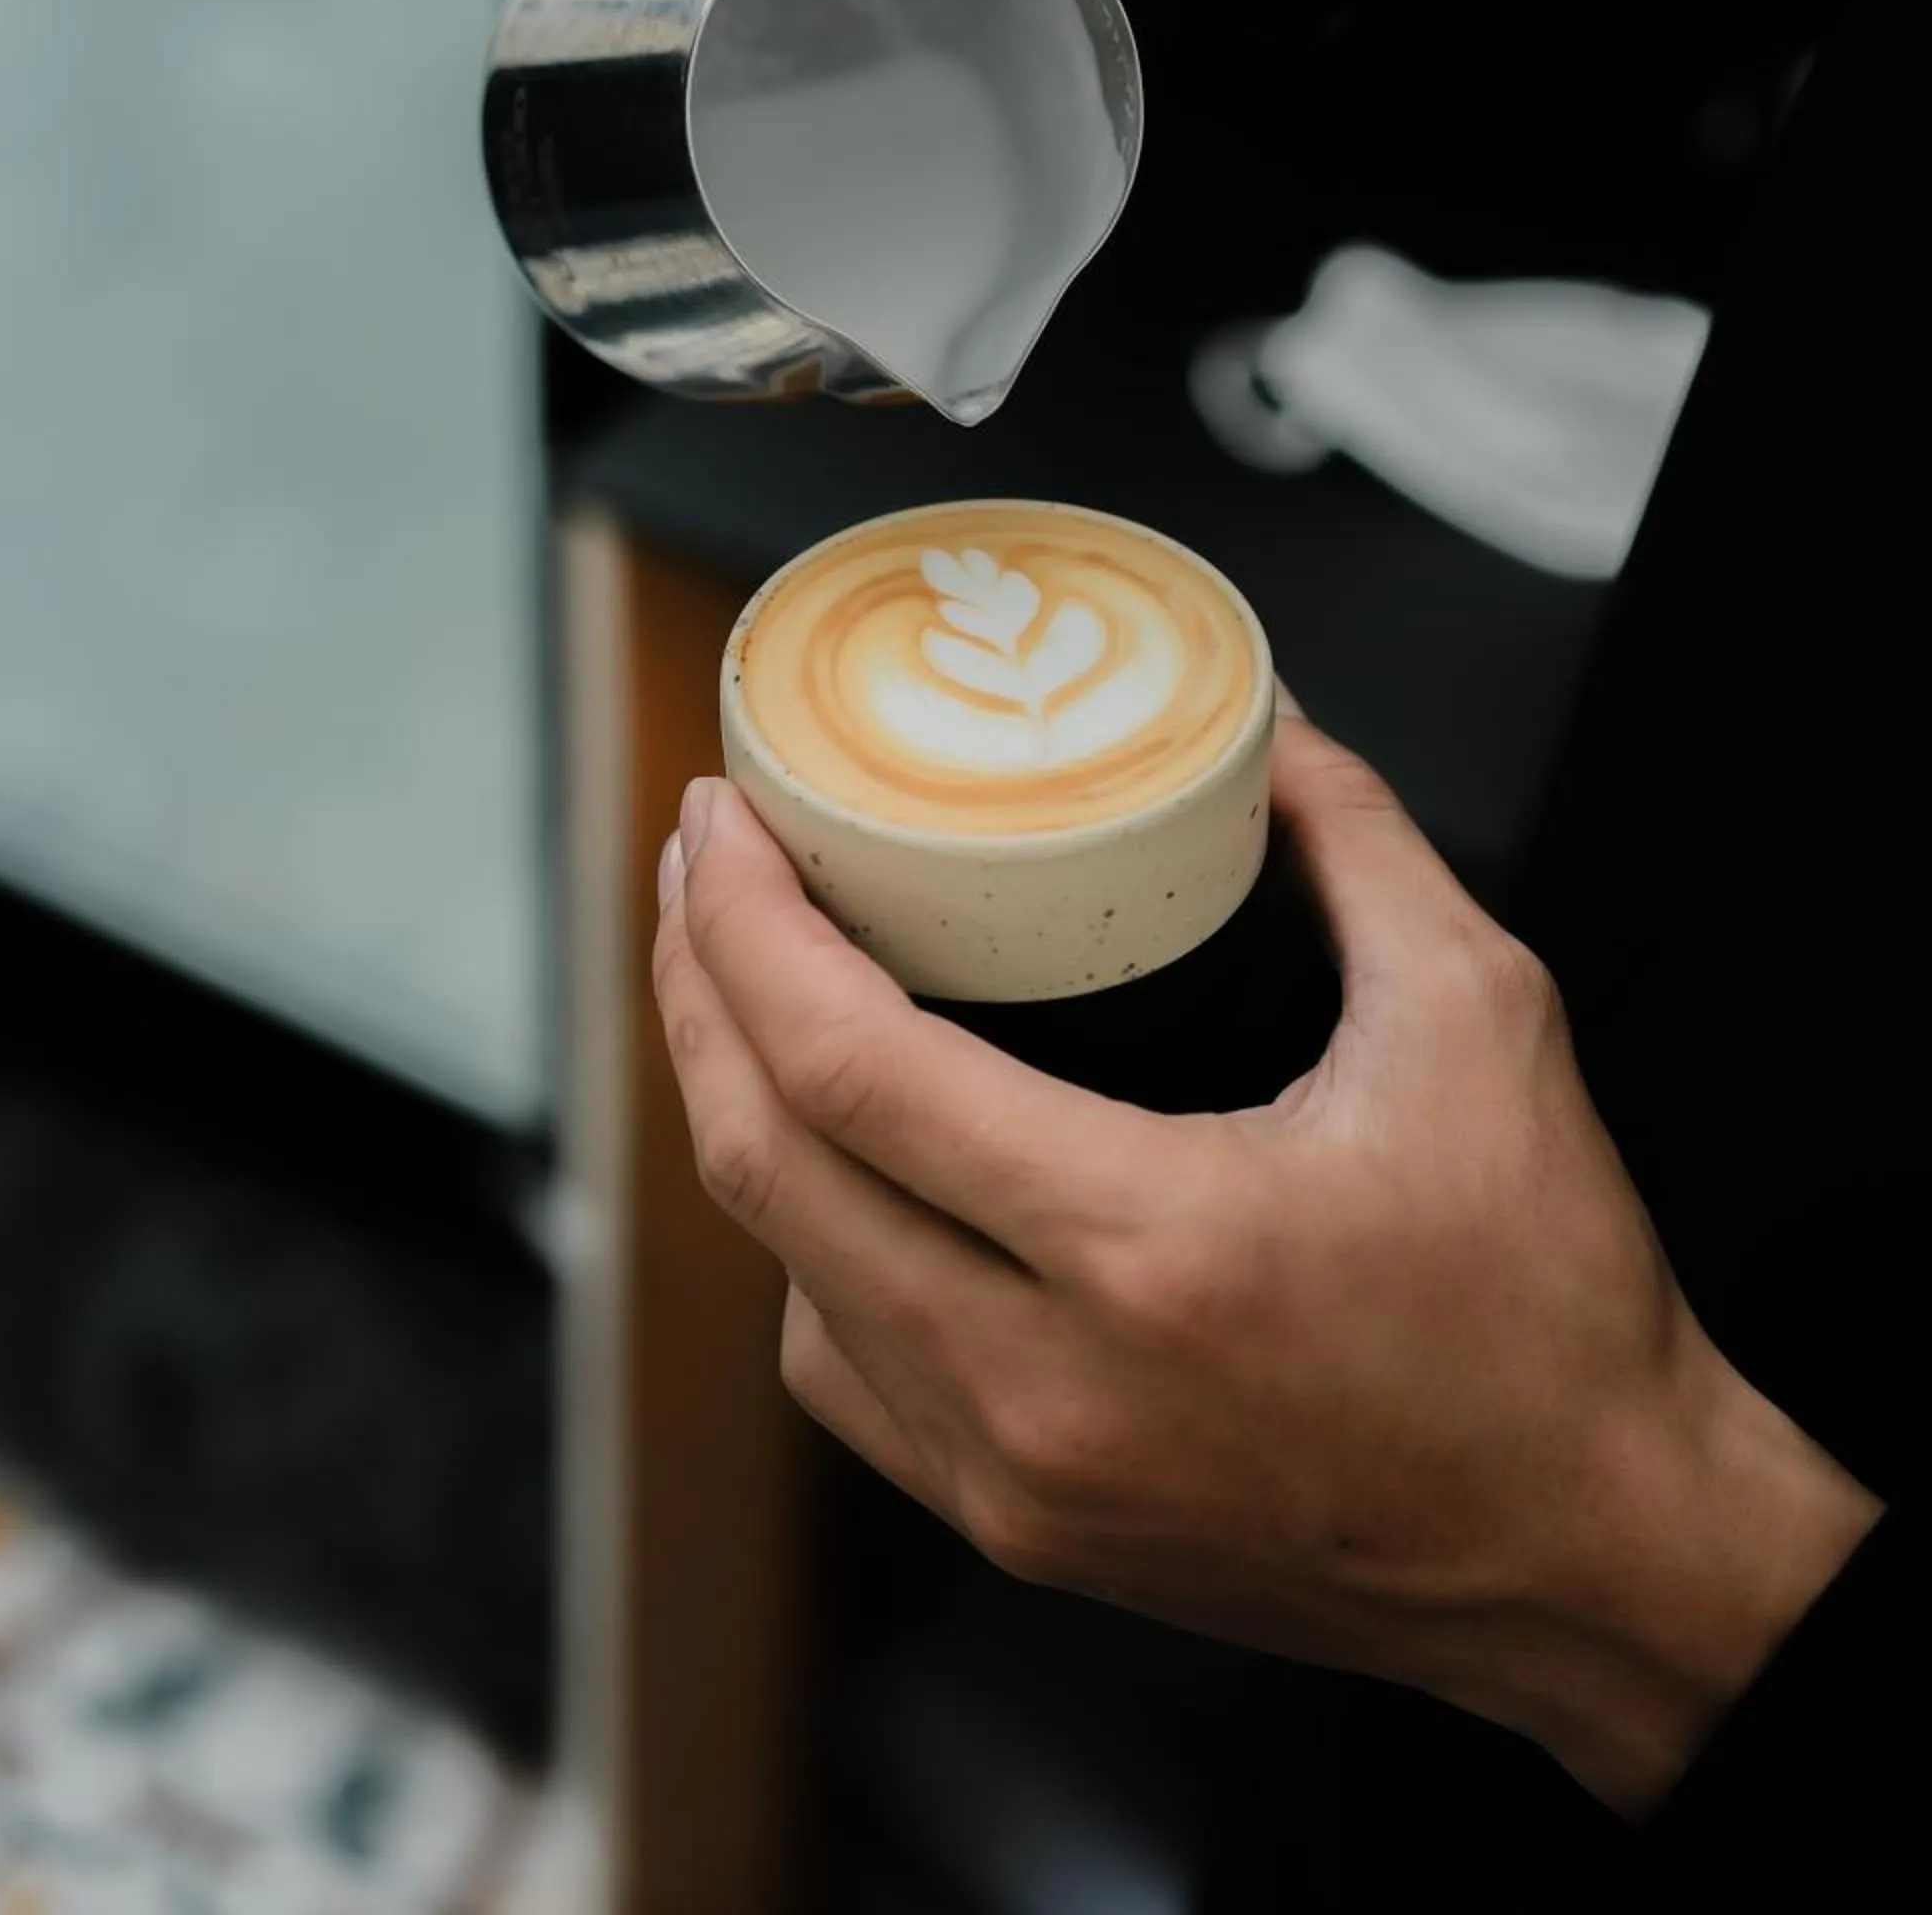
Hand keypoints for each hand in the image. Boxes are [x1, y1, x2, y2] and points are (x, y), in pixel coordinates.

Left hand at [653, 717, 1879, 1814]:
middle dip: (695, 987)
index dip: (746, 924)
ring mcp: (1020, 1481)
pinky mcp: (1028, 1532)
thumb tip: (1263, 732)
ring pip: (786, 1277)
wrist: (1596, 1559)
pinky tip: (847, 1158)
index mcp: (1149, 1249)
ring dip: (744, 1115)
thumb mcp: (1482, 1020)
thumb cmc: (1547, 1308)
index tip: (723, 817)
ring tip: (753, 985)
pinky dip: (815, 1245)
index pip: (850, 1068)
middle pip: (767, 1166)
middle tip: (705, 863)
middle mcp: (1048, 1387)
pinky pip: (849, 1371)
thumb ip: (1359, 843)